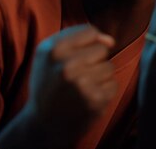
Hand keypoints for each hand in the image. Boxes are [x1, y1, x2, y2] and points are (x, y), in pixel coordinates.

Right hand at [26, 25, 116, 140]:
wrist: (42, 124)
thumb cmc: (50, 82)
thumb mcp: (51, 54)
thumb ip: (79, 36)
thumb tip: (110, 41)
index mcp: (53, 49)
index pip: (90, 32)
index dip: (87, 44)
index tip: (74, 58)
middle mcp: (66, 65)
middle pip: (102, 49)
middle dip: (93, 61)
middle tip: (75, 77)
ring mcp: (81, 84)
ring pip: (109, 67)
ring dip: (99, 78)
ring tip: (80, 88)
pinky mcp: (94, 100)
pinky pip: (113, 85)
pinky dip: (103, 92)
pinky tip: (87, 99)